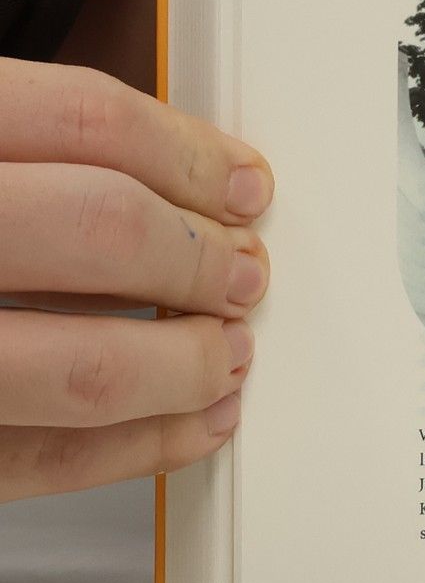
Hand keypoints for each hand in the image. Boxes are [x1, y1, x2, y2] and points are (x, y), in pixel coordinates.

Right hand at [0, 60, 272, 500]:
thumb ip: (13, 140)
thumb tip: (166, 166)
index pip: (83, 120)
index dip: (189, 152)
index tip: (240, 183)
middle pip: (101, 230)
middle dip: (199, 254)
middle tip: (242, 269)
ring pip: (81, 365)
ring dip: (185, 361)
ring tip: (226, 350)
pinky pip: (36, 462)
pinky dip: (135, 449)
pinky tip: (187, 424)